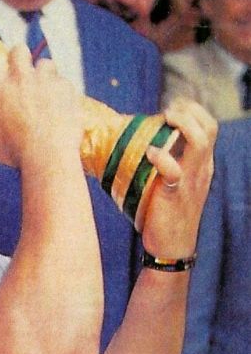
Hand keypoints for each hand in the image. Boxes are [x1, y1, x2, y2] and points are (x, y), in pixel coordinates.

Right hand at [0, 24, 82, 167]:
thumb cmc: (17, 155)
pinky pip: (63, 83)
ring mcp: (46, 81)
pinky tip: (59, 109)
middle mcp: (21, 78)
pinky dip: (61, 93)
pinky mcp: (67, 88)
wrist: (50, 157)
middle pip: (18, 50)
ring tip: (44, 94)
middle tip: (20, 74)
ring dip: (42, 74)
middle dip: (18, 58)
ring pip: (45, 63)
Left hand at [142, 98, 216, 258]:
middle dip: (190, 110)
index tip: (171, 106)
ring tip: (165, 118)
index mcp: (201, 165)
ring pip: (200, 142)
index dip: (192, 109)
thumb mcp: (173, 182)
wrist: (172, 247)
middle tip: (167, 109)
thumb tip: (144, 141)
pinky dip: (162, 158)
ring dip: (183, 123)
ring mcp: (190, 182)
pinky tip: (150, 153)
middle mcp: (201, 170)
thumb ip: (167, 162)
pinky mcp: (175, 196)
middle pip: (209, 128)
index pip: (209, 126)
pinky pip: (174, 172)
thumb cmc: (166, 212)